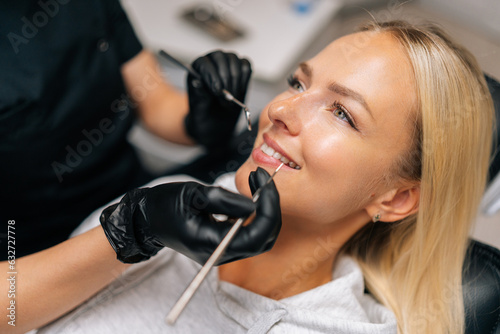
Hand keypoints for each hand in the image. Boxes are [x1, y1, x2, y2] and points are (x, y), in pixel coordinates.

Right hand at [100, 174, 280, 264]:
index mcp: (212, 244)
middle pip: (264, 238)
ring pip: (261, 237)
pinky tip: (252, 193)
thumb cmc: (164, 205)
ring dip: (266, 210)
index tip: (265, 182)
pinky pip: (250, 233)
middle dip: (271, 207)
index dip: (268, 208)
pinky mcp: (224, 244)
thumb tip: (254, 205)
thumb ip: (225, 201)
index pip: (256, 235)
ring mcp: (223, 251)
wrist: (146, 219)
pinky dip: (257, 214)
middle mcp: (221, 254)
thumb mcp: (193, 195)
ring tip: (259, 183)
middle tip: (264, 180)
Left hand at [185, 50, 251, 148]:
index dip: (212, 75)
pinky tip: (239, 91)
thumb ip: (199, 95)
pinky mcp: (240, 71)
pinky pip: (246, 66)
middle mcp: (211, 63)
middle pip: (220, 57)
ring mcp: (226, 65)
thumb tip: (196, 82)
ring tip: (232, 98)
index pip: (204, 63)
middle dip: (226, 78)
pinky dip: (245, 79)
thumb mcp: (199, 109)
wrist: (215, 124)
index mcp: (196, 70)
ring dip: (236, 80)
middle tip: (227, 97)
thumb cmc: (204, 115)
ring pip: (234, 60)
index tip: (217, 91)